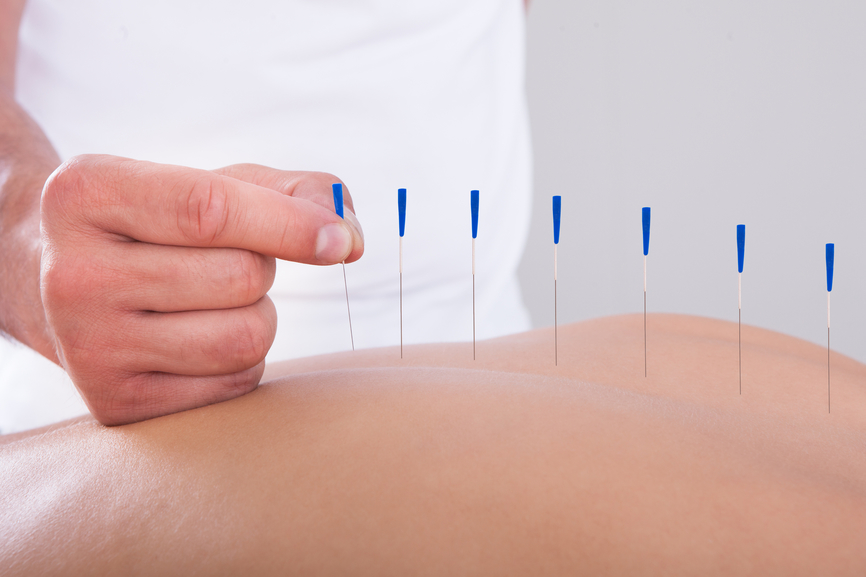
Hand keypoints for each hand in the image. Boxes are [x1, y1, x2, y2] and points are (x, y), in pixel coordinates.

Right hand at [39, 154, 362, 424]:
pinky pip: (234, 382)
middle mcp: (72, 275)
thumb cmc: (163, 225)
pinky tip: (196, 339)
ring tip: (210, 300)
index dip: (290, 225)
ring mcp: (87, 348)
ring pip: (245, 337)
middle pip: (240, 277)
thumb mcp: (209, 183)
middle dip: (261, 267)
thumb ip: (291, 190)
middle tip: (221, 261)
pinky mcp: (114, 403)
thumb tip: (350, 237)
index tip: (341, 240)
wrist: (69, 286)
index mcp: (85, 195)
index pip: (209, 211)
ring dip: (257, 316)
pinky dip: (241, 360)